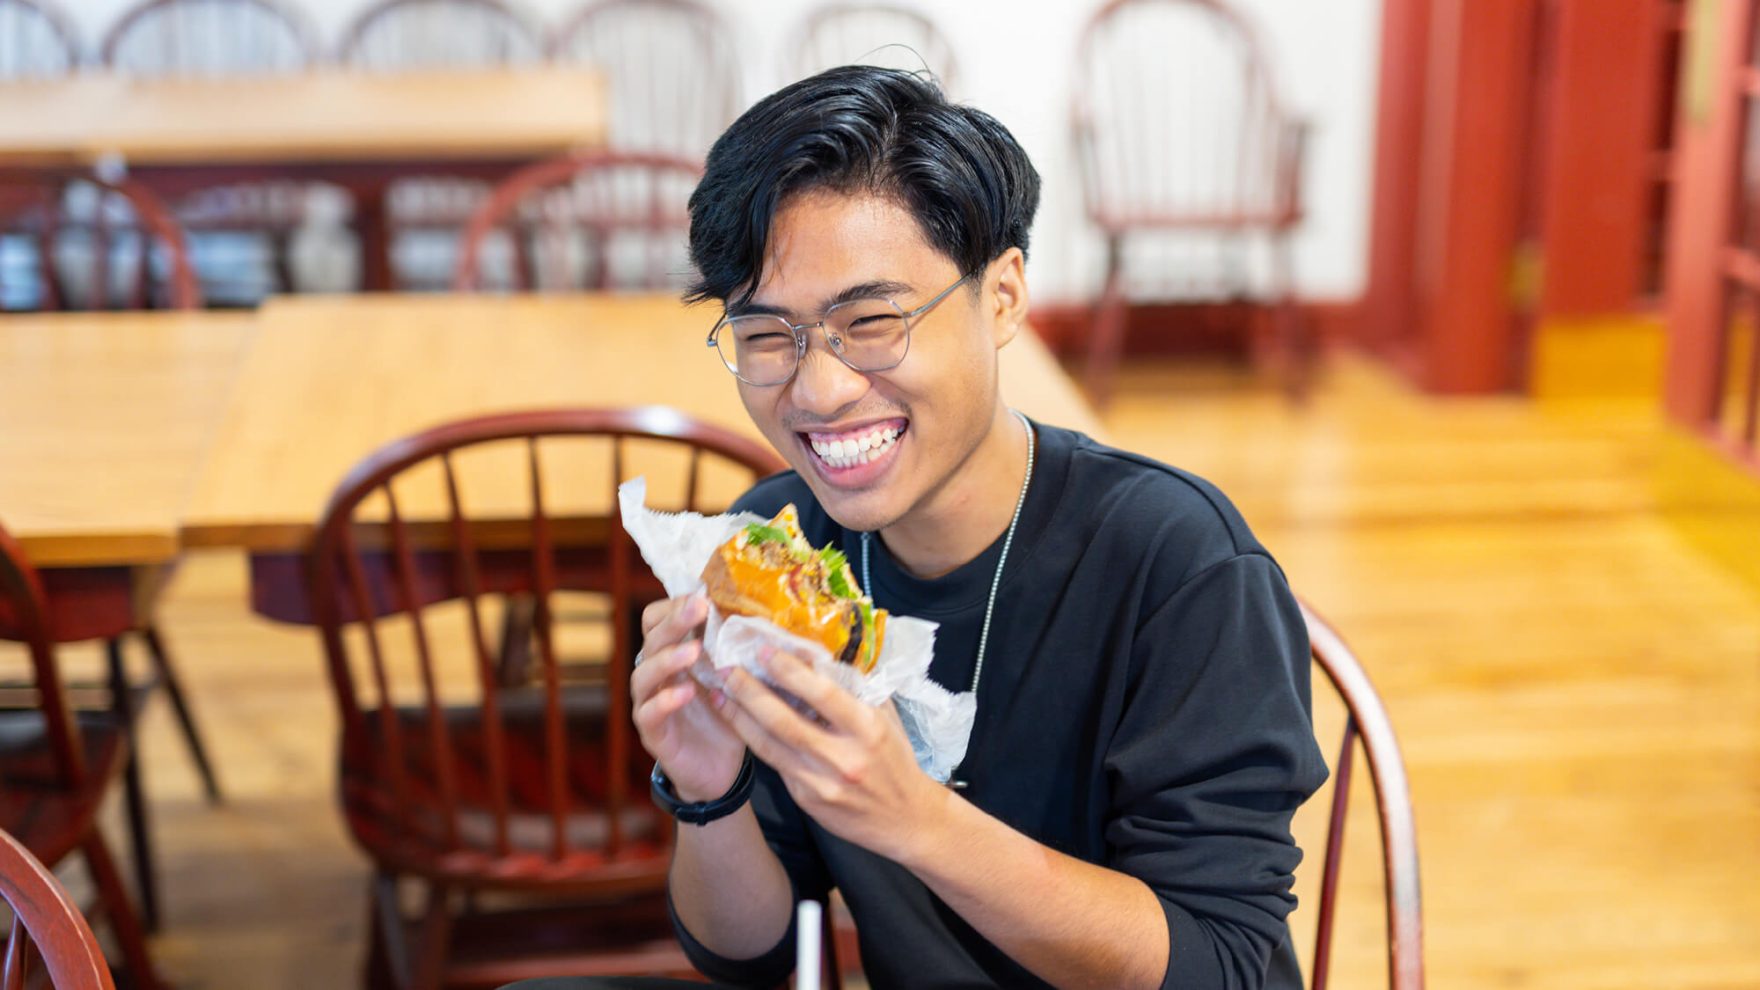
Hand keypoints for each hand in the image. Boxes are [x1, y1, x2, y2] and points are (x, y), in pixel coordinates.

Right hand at [631, 594, 744, 801]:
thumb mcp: (733, 677)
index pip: (656, 619)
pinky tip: (686, 692)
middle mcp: (656, 674)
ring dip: (667, 659)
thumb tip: (760, 609)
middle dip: (675, 621)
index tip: (702, 594)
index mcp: (672, 654)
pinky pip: (649, 713)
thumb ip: (734, 649)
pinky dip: (666, 701)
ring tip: (693, 652)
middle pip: (652, 639)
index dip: (674, 605)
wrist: (721, 770)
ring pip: (644, 674)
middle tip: (699, 607)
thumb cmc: (727, 715)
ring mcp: (650, 703)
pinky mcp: (654, 733)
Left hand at [717, 646, 949, 860]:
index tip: (764, 650)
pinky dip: (756, 740)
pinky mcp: (807, 800)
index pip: (822, 694)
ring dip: (740, 717)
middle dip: (750, 692)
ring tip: (721, 694)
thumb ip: (855, 689)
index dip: (789, 671)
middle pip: (784, 721)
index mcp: (867, 728)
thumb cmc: (895, 759)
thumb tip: (816, 656)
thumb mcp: (885, 718)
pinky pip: (777, 764)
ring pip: (770, 745)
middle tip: (727, 669)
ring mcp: (822, 782)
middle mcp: (843, 757)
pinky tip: (741, 723)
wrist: (906, 819)